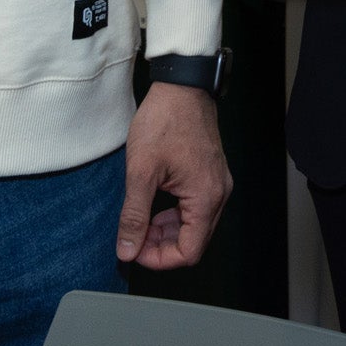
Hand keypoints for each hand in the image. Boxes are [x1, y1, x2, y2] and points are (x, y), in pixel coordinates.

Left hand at [116, 80, 232, 269]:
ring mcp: (217, 184)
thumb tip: (127, 249)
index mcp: (206, 197)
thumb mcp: (141, 171)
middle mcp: (218, 194)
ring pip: (195, 226)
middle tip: (133, 237)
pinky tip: (155, 206)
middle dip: (161, 246)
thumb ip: (134, 215)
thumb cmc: (165, 121)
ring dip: (167, 232)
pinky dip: (175, 215)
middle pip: (194, 242)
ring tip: (140, 222)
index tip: (134, 250)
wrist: (182, 86)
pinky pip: (196, 208)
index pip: (189, 252)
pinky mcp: (211, 175)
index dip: (159, 259)